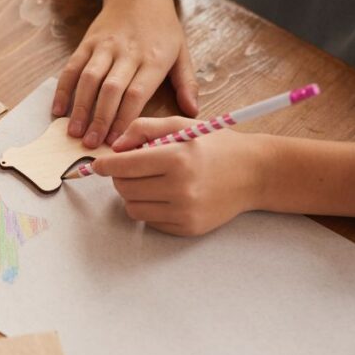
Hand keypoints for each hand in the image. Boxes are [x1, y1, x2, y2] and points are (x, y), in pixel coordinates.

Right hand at [53, 0, 198, 148]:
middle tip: (92, 145)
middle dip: (100, 119)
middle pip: (111, 90)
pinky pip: (72, 68)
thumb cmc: (162, 28)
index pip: (136, 94)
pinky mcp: (87, 43)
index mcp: (154, 58)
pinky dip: (63, 89)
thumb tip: (192, 110)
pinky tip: (58, 110)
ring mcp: (105, 46)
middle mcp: (128, 52)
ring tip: (74, 133)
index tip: (117, 143)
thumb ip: (186, 82)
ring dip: (80, 108)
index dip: (124, 119)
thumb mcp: (182, 51)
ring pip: (89, 80)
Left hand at [93, 117, 263, 235]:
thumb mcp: (181, 125)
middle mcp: (181, 188)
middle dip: (121, 177)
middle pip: (124, 188)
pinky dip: (150, 208)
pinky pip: (150, 221)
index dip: (105, 165)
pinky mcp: (188, 229)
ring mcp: (185, 212)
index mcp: (177, 158)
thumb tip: (114, 147)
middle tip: (132, 168)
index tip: (98, 164)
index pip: (124, 166)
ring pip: (133, 208)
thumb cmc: (215, 145)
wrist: (255, 173)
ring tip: (151, 181)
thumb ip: (143, 128)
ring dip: (133, 194)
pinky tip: (167, 195)